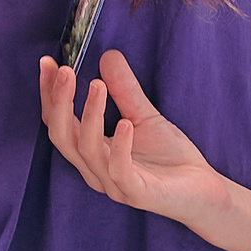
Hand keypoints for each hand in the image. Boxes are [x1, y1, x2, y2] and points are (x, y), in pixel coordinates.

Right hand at [39, 49, 233, 228]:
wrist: (204, 192)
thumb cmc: (171, 158)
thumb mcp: (144, 116)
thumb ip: (124, 90)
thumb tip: (108, 55)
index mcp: (91, 152)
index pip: (59, 122)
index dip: (50, 94)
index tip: (47, 62)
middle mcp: (95, 170)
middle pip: (62, 136)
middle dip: (59, 102)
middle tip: (65, 71)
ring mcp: (114, 184)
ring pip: (87, 150)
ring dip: (89, 115)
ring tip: (97, 85)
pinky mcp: (137, 194)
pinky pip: (120, 171)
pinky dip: (119, 146)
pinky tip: (125, 123)